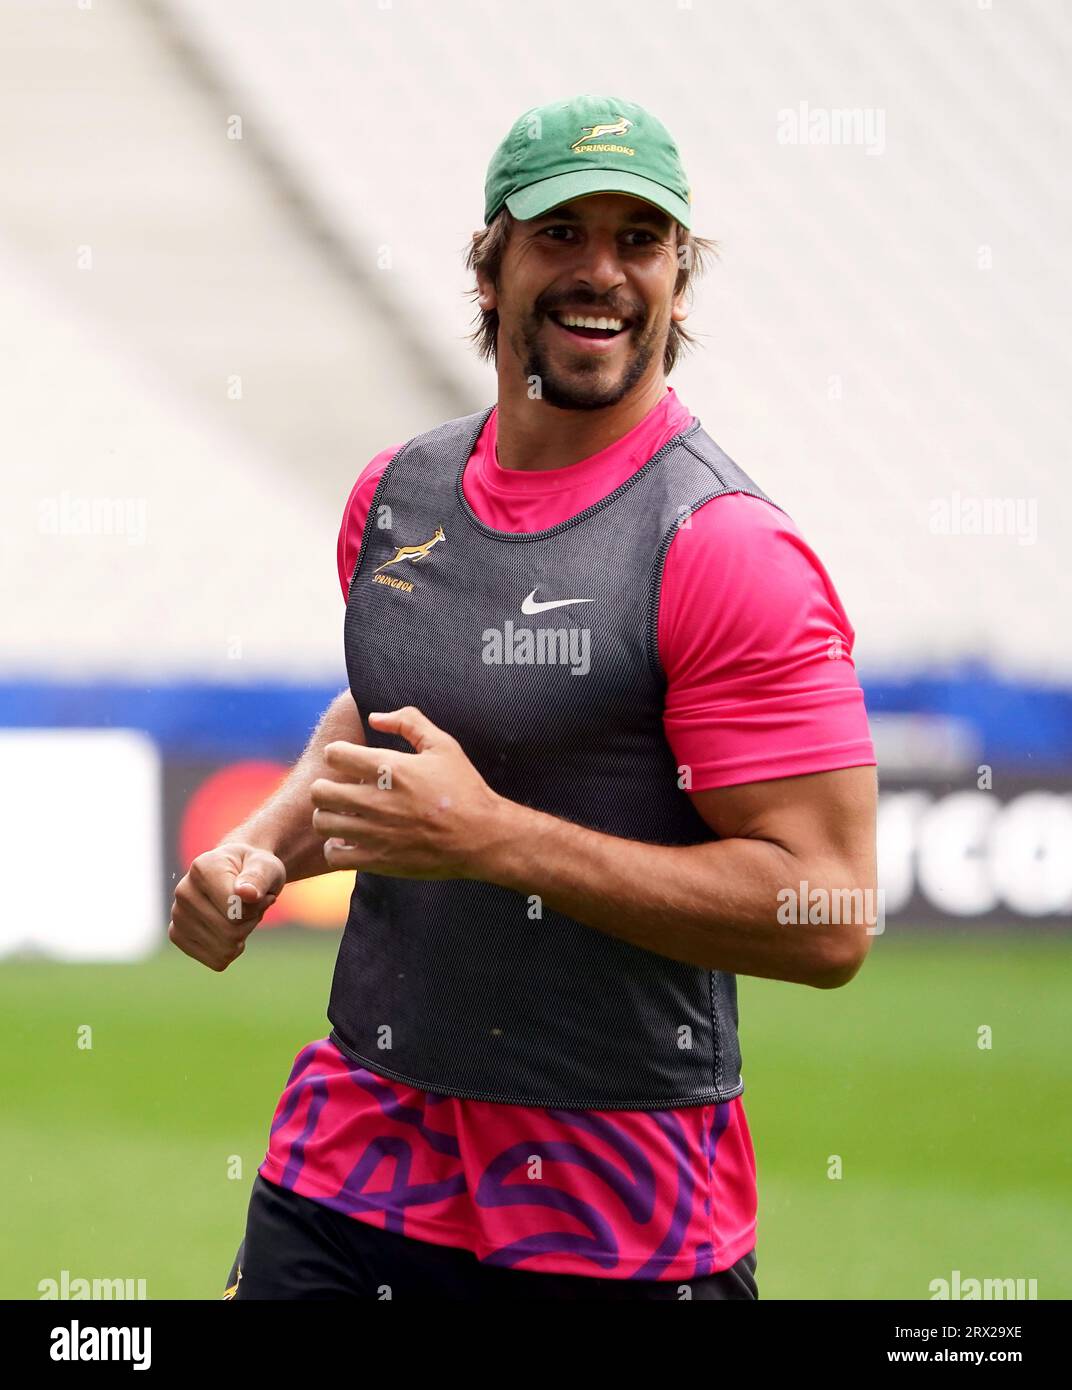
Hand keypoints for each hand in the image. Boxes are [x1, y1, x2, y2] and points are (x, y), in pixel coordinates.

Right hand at [168, 843, 285, 970]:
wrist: (239, 874)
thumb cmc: (255, 869)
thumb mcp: (266, 866)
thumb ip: (258, 877)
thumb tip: (246, 893)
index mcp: (202, 868)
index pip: (235, 909)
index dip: (257, 906)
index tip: (260, 892)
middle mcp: (184, 891)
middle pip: (230, 931)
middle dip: (250, 921)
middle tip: (252, 904)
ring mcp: (178, 915)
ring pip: (225, 949)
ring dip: (242, 934)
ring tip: (240, 913)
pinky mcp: (178, 936)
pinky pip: (217, 961)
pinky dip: (232, 949)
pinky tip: (228, 928)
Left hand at [310, 706, 505, 879]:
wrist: (482, 837)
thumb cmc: (463, 788)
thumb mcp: (443, 745)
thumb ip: (409, 722)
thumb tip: (375, 717)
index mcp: (390, 769)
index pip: (334, 755)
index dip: (337, 754)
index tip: (348, 760)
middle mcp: (377, 801)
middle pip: (320, 791)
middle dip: (326, 786)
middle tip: (339, 788)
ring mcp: (376, 833)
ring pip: (323, 822)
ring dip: (328, 815)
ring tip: (342, 814)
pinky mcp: (379, 859)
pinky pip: (335, 855)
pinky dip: (335, 847)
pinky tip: (349, 839)